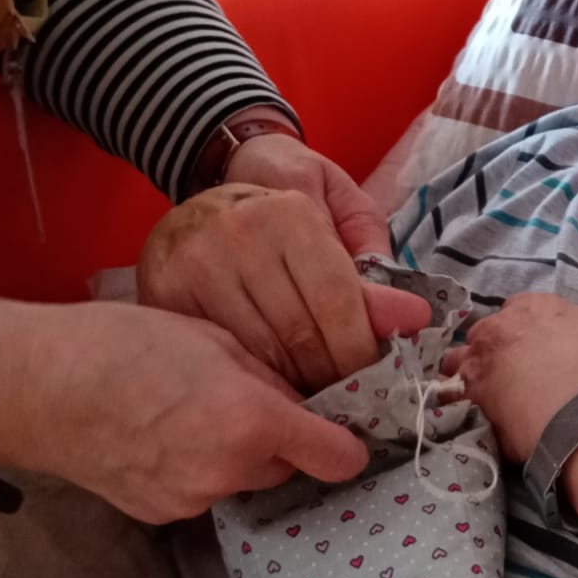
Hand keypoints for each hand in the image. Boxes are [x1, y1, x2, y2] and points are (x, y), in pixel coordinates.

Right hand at [0, 297, 368, 523]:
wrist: (35, 386)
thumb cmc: (120, 343)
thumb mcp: (211, 336)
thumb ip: (264, 374)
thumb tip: (296, 399)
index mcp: (253, 422)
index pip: (337, 458)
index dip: (346, 444)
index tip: (344, 433)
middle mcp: (230, 472)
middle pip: (285, 467)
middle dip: (278, 440)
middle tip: (243, 400)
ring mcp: (193, 499)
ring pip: (241, 480)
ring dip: (233, 455)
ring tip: (188, 412)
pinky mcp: (160, 513)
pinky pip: (200, 491)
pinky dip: (194, 468)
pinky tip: (159, 435)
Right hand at [138, 139, 427, 393]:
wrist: (214, 181)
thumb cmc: (290, 205)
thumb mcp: (342, 216)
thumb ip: (375, 271)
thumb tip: (414, 320)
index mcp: (289, 213)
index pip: (336, 301)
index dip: (361, 350)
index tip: (376, 378)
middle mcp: (237, 235)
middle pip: (298, 335)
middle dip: (331, 375)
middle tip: (347, 396)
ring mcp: (194, 265)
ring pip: (259, 354)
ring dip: (294, 385)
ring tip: (312, 393)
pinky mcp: (163, 293)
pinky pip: (219, 355)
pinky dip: (251, 378)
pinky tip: (268, 384)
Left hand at [444, 282, 577, 462]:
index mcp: (529, 308)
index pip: (519, 309)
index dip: (533, 328)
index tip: (547, 346)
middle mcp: (495, 334)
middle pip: (484, 337)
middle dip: (497, 350)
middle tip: (521, 373)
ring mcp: (478, 373)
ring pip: (461, 369)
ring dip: (474, 377)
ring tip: (497, 398)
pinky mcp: (474, 411)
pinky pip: (460, 408)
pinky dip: (470, 411)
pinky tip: (488, 422)